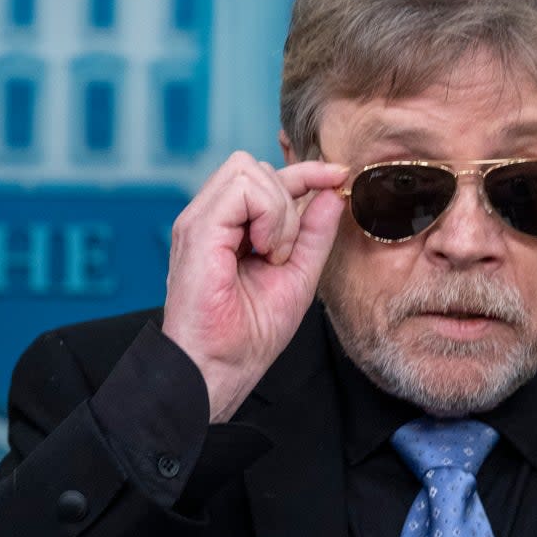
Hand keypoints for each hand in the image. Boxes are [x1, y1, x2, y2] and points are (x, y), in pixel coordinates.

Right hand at [161, 152, 348, 421]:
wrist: (218, 370)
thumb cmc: (249, 336)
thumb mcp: (298, 275)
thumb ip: (315, 232)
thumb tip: (334, 191)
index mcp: (229, 228)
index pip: (267, 176)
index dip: (306, 171)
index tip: (339, 176)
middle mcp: (210, 218)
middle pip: (256, 166)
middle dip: (289, 197)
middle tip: (286, 250)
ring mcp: (199, 220)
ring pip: (248, 169)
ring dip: (278, 209)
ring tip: (273, 253)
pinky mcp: (196, 229)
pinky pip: (242, 189)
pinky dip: (268, 215)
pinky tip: (265, 251)